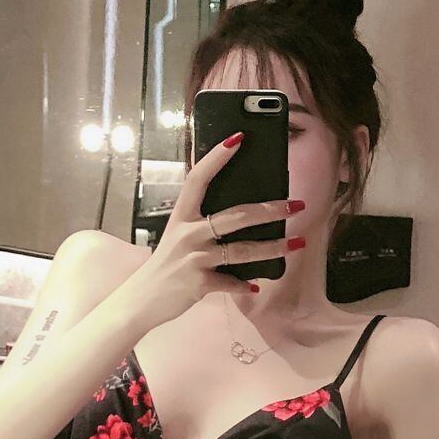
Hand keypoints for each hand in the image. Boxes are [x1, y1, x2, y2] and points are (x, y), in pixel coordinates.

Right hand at [127, 131, 306, 327]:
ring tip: (297, 243)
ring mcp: (194, 258)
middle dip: (270, 210)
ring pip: (242, 250)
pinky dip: (245, 285)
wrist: (141, 300)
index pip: (199, 178)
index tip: (239, 138)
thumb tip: (242, 215)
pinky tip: (256, 286)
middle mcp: (187, 233)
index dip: (217, 157)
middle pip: (235, 216)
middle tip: (296, 205)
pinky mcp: (199, 283)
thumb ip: (201, 224)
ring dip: (273, 247)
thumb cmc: (166, 265)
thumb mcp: (177, 237)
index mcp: (181, 216)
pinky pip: (231, 282)